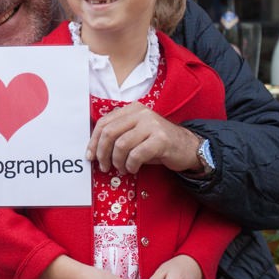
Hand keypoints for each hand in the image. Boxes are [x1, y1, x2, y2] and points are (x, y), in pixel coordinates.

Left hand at [86, 102, 201, 174]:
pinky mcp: (160, 139)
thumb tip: (94, 150)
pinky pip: (136, 155)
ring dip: (118, 161)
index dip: (93, 141)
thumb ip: (118, 135)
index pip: (104, 122)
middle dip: (102, 153)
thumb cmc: (157, 143)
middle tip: (104, 166)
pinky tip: (133, 168)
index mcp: (132, 109)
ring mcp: (152, 125)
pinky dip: (131, 165)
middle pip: (109, 133)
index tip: (91, 156)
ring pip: (121, 145)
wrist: (188, 147)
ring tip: (122, 168)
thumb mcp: (136, 134)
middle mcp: (141, 113)